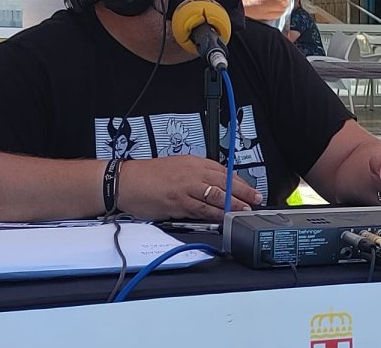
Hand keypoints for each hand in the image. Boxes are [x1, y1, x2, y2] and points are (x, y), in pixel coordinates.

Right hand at [118, 155, 262, 221]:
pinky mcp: (177, 202)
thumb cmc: (148, 176)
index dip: (240, 181)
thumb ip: (196, 175)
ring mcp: (186, 188)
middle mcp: (192, 173)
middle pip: (224, 182)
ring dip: (233, 204)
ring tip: (245, 210)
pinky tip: (224, 218)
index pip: (223, 171)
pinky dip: (214, 215)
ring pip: (216, 196)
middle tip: (257, 199)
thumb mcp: (177, 168)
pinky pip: (201, 209)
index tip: (251, 189)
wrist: (124, 181)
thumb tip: (216, 186)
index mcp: (193, 163)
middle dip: (243, 192)